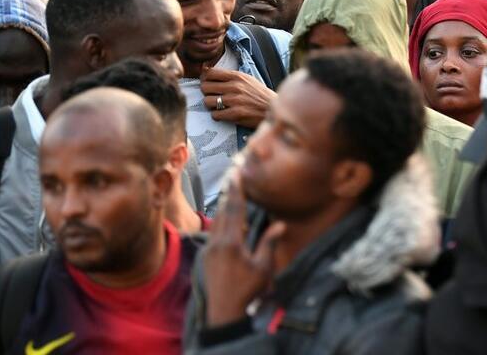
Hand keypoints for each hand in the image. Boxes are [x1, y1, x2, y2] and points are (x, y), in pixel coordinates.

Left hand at [201, 67, 275, 127]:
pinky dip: (217, 116)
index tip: (208, 84)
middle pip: (205, 87)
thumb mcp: (247, 80)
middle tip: (212, 96)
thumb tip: (207, 71)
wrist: (273, 109)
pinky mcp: (235, 114)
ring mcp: (235, 100)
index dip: (205, 79)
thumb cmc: (259, 95)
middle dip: (206, 93)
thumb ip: (229, 76)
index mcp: (237, 76)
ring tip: (218, 106)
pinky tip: (224, 114)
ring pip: (207, 101)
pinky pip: (215, 114)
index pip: (210, 73)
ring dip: (211, 105)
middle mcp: (234, 86)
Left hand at [203, 172, 284, 327]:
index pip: (235, 210)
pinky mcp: (206, 257)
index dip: (237, 191)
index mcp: (231, 243)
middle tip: (233, 178)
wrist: (223, 313)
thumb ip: (269, 243)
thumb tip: (279, 224)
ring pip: (215, 222)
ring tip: (231, 196)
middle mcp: (216, 243)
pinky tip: (226, 222)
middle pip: (222, 212)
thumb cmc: (247, 291)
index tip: (237, 174)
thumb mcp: (263, 268)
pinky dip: (220, 222)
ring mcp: (209, 250)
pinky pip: (213, 232)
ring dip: (224, 208)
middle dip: (229, 195)